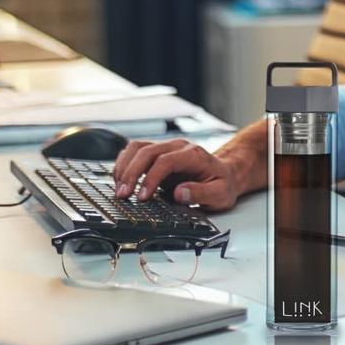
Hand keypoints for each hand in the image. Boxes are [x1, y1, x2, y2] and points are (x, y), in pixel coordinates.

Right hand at [112, 138, 242, 210]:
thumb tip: (180, 194)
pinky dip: (125, 164)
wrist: (225, 173)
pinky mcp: (158, 154)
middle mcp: (177, 147)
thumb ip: (201, 193)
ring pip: (137, 147)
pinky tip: (121, 180)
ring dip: (124, 167)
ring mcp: (166, 148)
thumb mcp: (220, 194)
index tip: (142, 197)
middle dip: (131, 173)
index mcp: (193, 154)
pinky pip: (135, 151)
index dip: (150, 178)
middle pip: (146, 151)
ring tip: (119, 189)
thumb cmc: (222, 183)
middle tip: (123, 195)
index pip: (165, 161)